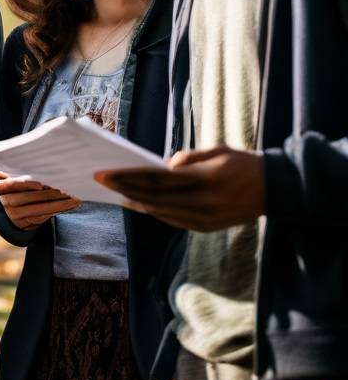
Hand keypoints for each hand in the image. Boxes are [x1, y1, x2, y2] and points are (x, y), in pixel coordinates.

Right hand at [0, 166, 80, 229]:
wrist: (5, 211)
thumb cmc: (7, 186)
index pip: (12, 184)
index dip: (25, 184)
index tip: (40, 183)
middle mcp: (6, 203)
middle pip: (31, 197)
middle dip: (51, 192)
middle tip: (67, 185)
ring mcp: (17, 215)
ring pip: (41, 208)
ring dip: (60, 203)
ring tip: (75, 196)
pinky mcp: (28, 223)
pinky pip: (46, 216)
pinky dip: (60, 210)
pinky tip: (71, 204)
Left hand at [95, 145, 265, 230]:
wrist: (277, 190)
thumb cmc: (243, 163)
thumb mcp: (218, 151)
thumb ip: (188, 158)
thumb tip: (162, 166)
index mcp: (206, 179)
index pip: (158, 178)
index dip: (129, 176)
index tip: (107, 172)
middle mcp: (204, 202)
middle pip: (155, 197)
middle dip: (125, 189)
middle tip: (101, 181)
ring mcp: (206, 219)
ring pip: (162, 212)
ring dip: (136, 203)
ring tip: (116, 193)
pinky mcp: (208, 228)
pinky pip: (174, 221)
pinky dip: (155, 212)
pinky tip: (140, 204)